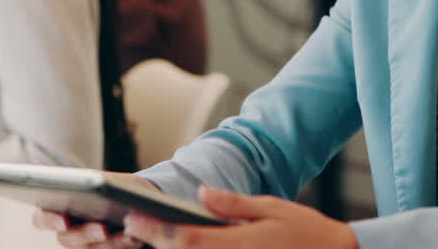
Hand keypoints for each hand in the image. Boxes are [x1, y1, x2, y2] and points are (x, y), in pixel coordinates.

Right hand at [32, 173, 155, 247]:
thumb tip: (97, 185)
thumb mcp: (110, 181)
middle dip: (85, 234)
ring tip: (130, 234)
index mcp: (59, 207)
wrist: (138, 202)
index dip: (49, 221)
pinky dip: (122, 246)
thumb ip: (98, 184)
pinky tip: (136, 237)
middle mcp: (69, 230)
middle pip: (67, 239)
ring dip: (111, 243)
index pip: (42, 219)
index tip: (63, 221)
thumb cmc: (117, 188)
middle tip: (102, 229)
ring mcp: (86, 245)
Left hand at [122, 186, 358, 248]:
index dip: (153, 230)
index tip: (132, 218)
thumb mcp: (271, 208)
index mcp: (238, 243)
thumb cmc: (306, 232)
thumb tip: (200, 193)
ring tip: (147, 240)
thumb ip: (232, 204)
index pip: (184, 240)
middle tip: (130, 228)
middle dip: (152, 244)